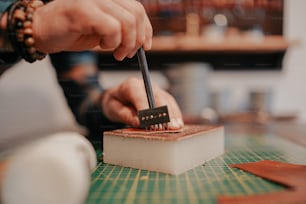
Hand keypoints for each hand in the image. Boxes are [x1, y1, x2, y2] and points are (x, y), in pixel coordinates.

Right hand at [33, 0, 151, 60]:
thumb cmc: (74, 31)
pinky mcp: (83, 10)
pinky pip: (111, 28)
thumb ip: (122, 27)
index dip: (146, 29)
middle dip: (136, 40)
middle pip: (135, 14)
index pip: (138, 8)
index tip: (145, 46)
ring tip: (115, 52)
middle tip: (127, 54)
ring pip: (127, 22)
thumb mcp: (104, 29)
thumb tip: (143, 40)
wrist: (43, 32)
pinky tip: (102, 46)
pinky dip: (112, 42)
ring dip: (125, 43)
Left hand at [101, 78, 183, 129]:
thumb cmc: (115, 103)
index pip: (140, 96)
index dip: (146, 109)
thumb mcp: (113, 109)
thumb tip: (138, 122)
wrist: (117, 96)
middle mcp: (145, 85)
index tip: (150, 122)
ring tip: (176, 127)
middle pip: (157, 97)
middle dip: (163, 113)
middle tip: (167, 126)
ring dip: (172, 114)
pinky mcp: (162, 96)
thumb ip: (125, 115)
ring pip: (167, 100)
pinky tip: (178, 123)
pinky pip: (171, 103)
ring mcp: (155, 90)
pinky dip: (175, 114)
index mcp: (130, 85)